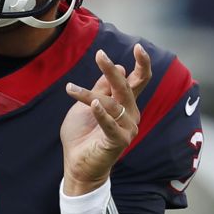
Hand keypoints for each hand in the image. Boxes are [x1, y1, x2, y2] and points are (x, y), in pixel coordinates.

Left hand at [60, 45, 151, 194]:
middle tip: (100, 55)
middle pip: (126, 87)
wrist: (78, 166)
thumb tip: (118, 67)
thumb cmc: (82, 136)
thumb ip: (100, 88)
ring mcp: (127, 128)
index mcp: (124, 105)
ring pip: (111, 103)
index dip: (142, 64)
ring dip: (89, 95)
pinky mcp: (119, 141)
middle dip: (113, 70)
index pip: (138, 81)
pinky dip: (101, 114)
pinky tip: (94, 104)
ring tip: (71, 89)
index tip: (138, 47)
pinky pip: (111, 124)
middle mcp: (130, 114)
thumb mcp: (86, 106)